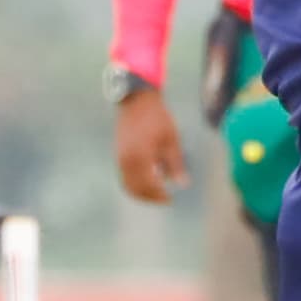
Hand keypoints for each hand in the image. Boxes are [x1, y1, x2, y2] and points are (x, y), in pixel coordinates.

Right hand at [114, 80, 187, 205]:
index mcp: (140, 158)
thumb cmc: (157, 118)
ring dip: (141, 192)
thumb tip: (182, 185)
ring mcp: (119, 158)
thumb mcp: (171, 140)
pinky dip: (134, 184)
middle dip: (150, 197)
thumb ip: (176, 164)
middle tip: (164, 199)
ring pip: (127, 184)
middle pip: (136, 189)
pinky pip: (123, 176)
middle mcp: (126, 161)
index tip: (171, 198)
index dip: (160, 195)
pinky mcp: (118, 155)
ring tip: (156, 193)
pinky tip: (148, 181)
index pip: (149, 186)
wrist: (137, 101)